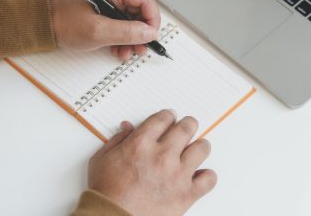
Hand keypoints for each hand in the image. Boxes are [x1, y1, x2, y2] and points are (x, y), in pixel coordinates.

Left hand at [49, 0, 160, 59]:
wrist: (44, 25)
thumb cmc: (63, 22)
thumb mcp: (98, 31)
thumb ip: (127, 32)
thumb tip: (149, 33)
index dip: (152, 19)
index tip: (151, 36)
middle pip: (140, 9)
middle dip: (141, 32)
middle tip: (140, 48)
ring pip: (133, 17)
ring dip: (132, 37)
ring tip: (126, 51)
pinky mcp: (105, 7)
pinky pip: (122, 21)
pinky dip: (123, 36)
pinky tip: (118, 48)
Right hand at [87, 110, 216, 215]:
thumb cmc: (105, 193)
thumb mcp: (101, 159)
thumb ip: (117, 140)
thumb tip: (128, 127)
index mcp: (141, 144)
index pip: (163, 118)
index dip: (168, 116)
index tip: (170, 118)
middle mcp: (162, 155)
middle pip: (186, 128)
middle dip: (187, 125)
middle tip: (186, 128)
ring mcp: (177, 175)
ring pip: (202, 148)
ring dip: (199, 146)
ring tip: (195, 150)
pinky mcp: (186, 194)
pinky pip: (209, 178)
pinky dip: (207, 176)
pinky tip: (199, 176)